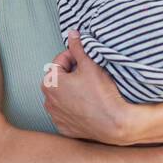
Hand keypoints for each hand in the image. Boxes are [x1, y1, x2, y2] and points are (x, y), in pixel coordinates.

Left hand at [40, 29, 143, 143]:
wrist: (114, 123)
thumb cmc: (101, 93)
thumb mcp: (90, 65)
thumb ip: (78, 47)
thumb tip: (72, 33)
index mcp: (50, 82)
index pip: (59, 61)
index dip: (74, 57)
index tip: (86, 60)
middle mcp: (47, 100)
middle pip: (59, 79)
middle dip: (71, 74)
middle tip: (89, 75)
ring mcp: (55, 116)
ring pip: (61, 96)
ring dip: (71, 91)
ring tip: (88, 91)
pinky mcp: (64, 128)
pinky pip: (66, 114)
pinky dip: (73, 108)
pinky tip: (87, 106)